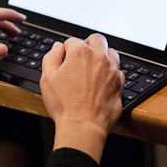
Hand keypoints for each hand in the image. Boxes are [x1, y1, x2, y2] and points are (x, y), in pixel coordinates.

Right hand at [39, 34, 123, 162]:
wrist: (83, 126)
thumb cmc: (64, 105)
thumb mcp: (47, 78)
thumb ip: (51, 57)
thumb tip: (57, 47)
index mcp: (80, 52)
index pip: (72, 41)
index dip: (65, 50)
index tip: (63, 61)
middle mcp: (99, 57)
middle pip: (96, 39)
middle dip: (87, 43)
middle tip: (80, 57)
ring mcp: (112, 70)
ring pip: (111, 52)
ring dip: (102, 56)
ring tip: (93, 68)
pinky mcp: (120, 84)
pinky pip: (119, 70)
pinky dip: (111, 72)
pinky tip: (102, 81)